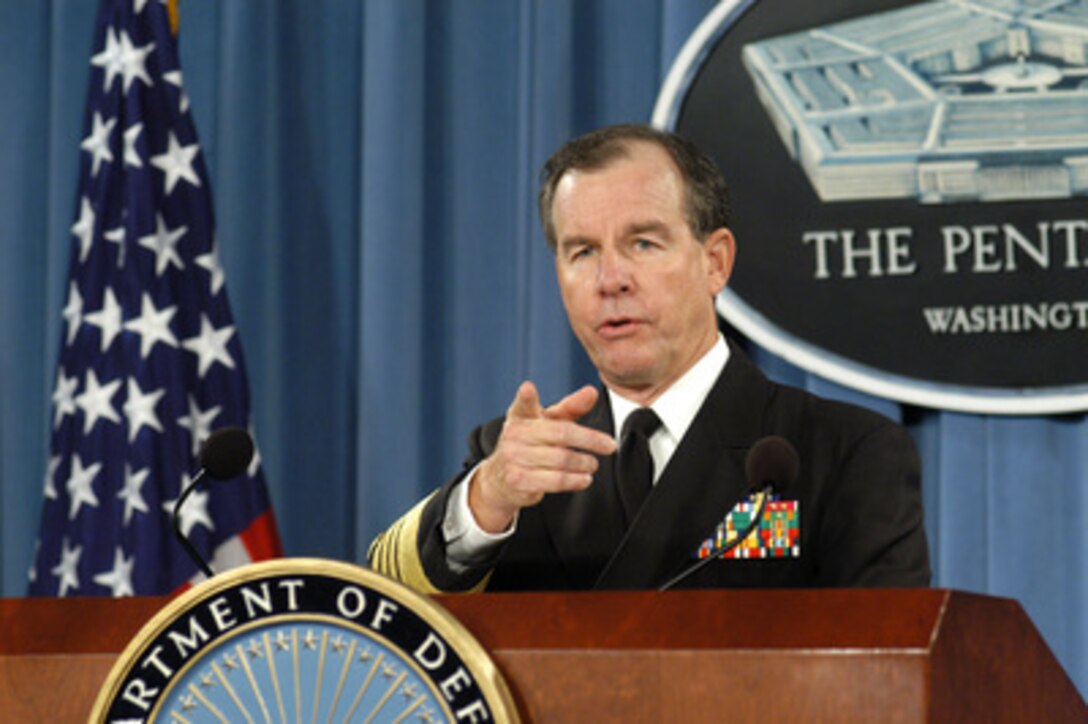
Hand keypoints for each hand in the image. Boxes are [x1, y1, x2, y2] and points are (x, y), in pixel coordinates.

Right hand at [469, 381, 616, 532]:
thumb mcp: (547, 422)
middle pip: (561, 434)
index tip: (528, 388)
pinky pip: (555, 481)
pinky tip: (584, 479)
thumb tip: (592, 391)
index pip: (523, 404)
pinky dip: (574, 481)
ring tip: (593, 464)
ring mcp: (514, 458)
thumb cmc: (530, 444)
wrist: (501, 479)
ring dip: (584, 463)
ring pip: (561, 460)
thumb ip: (570, 407)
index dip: (525, 396)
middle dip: (590, 440)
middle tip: (609, 446)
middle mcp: (515, 435)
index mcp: (521, 416)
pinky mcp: (518, 481)